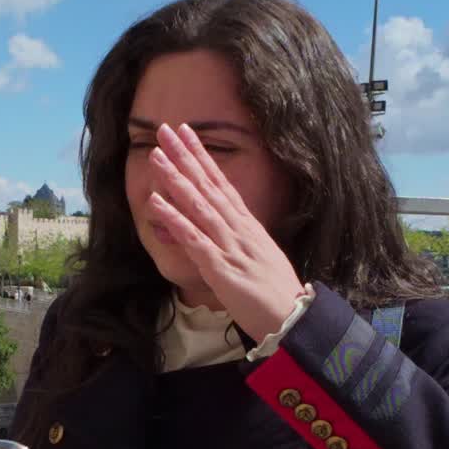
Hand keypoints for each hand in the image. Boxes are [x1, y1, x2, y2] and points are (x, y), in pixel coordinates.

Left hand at [147, 123, 305, 341]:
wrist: (293, 318)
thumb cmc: (273, 291)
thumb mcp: (254, 257)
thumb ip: (229, 241)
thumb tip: (206, 228)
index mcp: (247, 225)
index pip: (221, 182)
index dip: (203, 156)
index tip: (187, 132)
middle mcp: (238, 229)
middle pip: (208, 186)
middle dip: (186, 156)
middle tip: (165, 130)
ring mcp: (230, 246)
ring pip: (199, 206)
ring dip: (176, 180)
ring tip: (156, 157)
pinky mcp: (221, 268)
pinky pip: (194, 240)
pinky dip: (175, 220)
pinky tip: (156, 203)